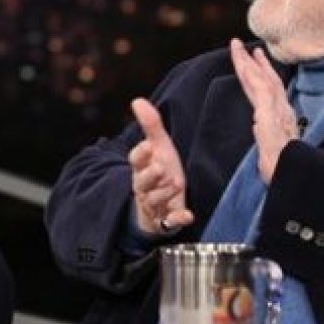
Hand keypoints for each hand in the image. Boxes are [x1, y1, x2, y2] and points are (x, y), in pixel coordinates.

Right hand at [128, 98, 194, 234]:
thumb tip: (137, 100)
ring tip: (177, 183)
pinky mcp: (165, 221)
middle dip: (151, 176)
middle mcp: (144, 187)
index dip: (141, 154)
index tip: (149, 146)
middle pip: (142, 182)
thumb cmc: (159, 171)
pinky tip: (187, 216)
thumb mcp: (158, 148)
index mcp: (141, 168)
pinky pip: (169, 222)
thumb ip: (150, 125)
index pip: (136, 160)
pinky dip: (177, 220)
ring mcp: (154, 205)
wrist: (161, 205)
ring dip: (165, 193)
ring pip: (154, 201)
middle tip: (162, 168)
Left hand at [229, 39, 300, 181]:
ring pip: (261, 80)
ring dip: (247, 62)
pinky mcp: (271, 116)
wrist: (290, 178)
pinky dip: (254, 76)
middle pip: (266, 79)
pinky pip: (261, 91)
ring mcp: (277, 112)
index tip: (255, 57)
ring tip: (236, 46)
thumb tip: (263, 142)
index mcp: (282, 118)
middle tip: (239, 44)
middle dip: (252, 61)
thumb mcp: (275, 154)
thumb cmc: (284, 171)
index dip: (262, 72)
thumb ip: (270, 144)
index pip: (271, 90)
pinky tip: (246, 65)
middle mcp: (282, 111)